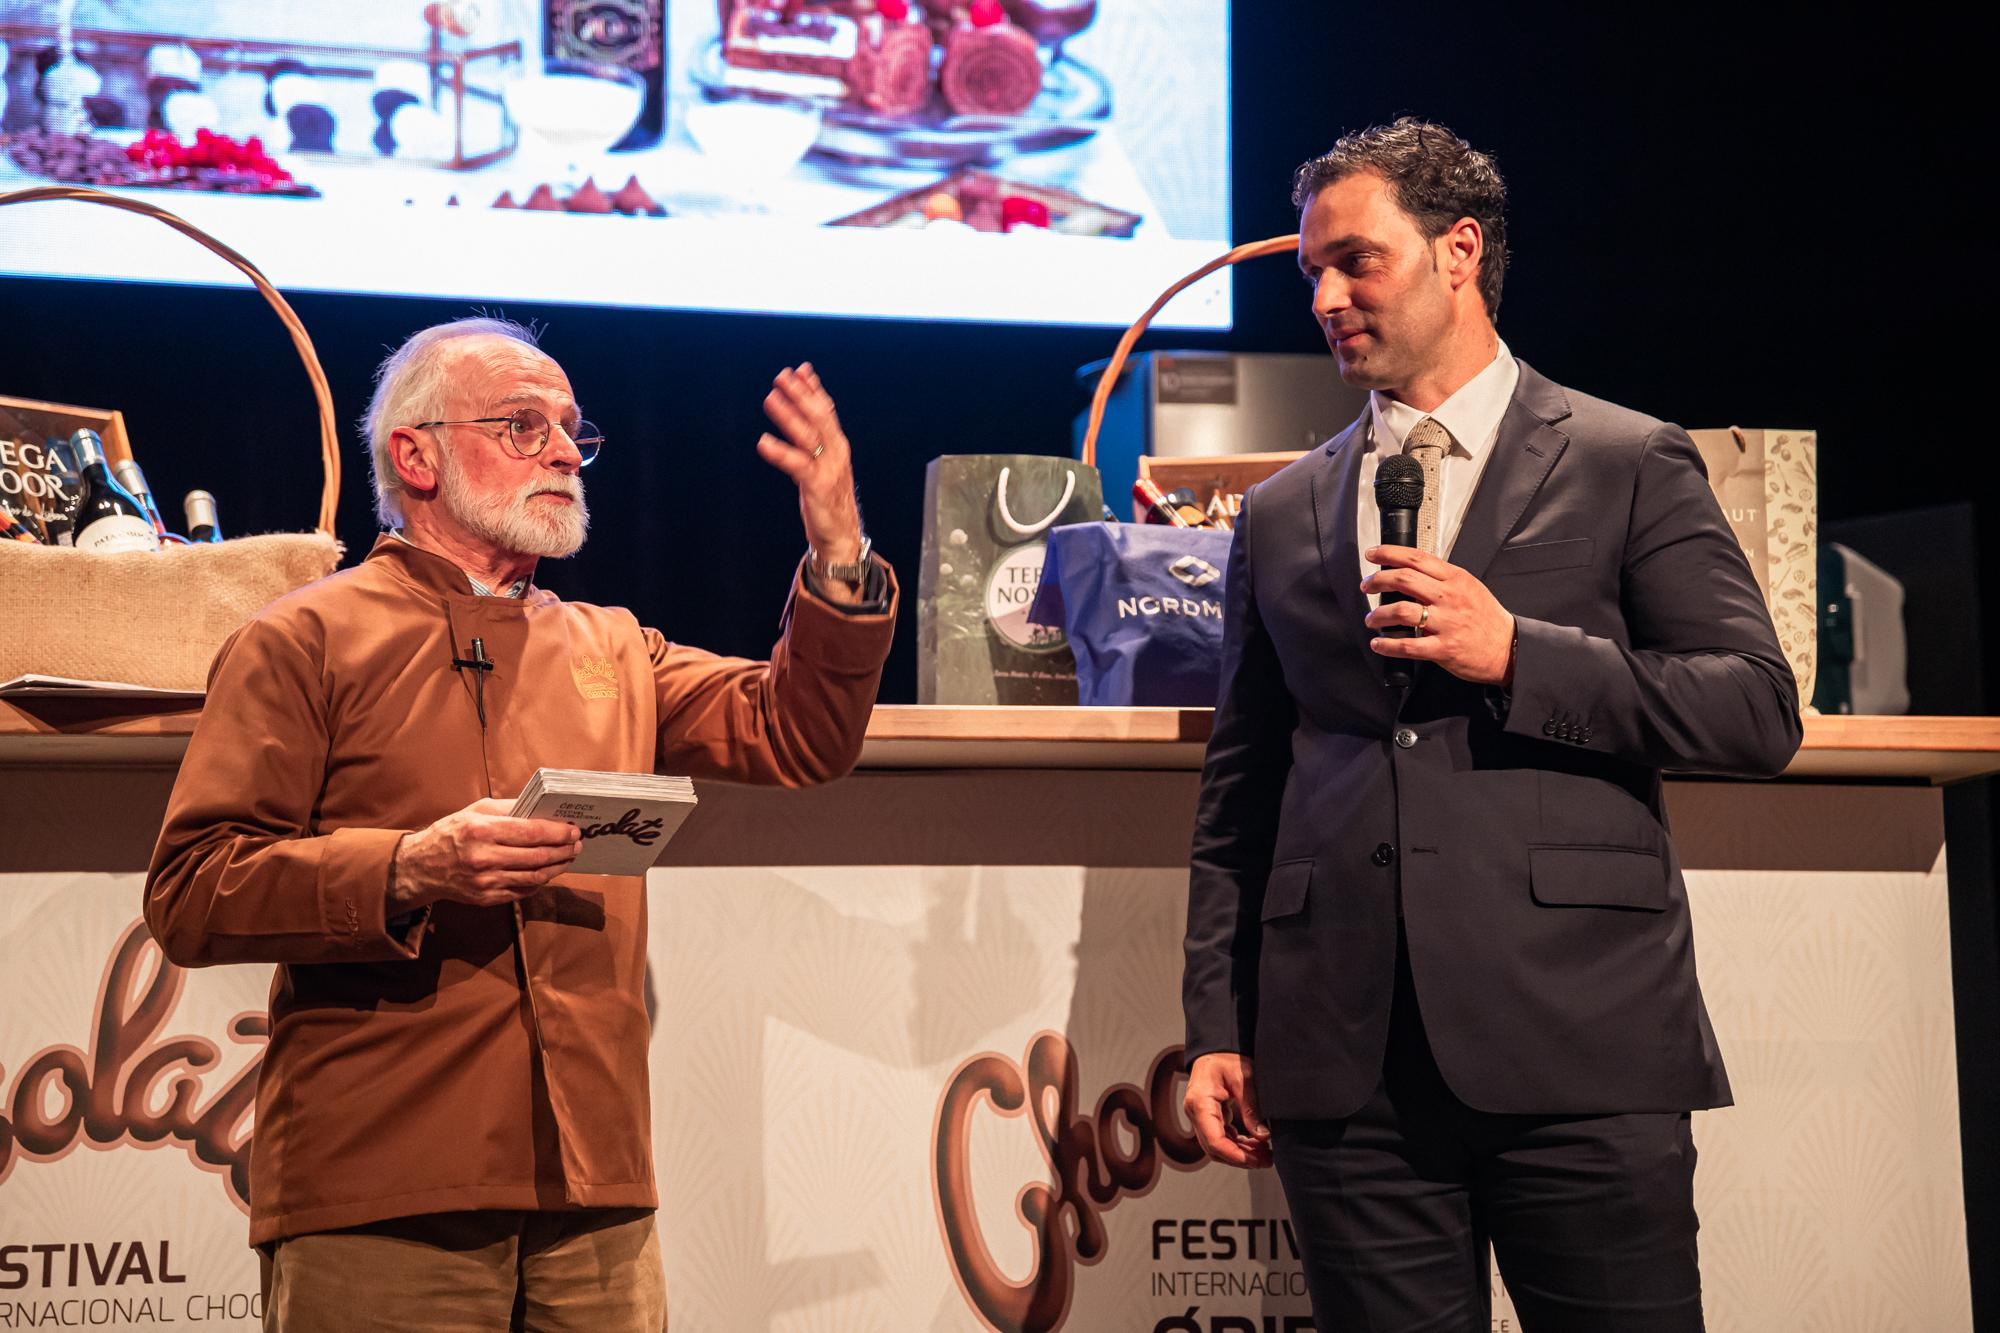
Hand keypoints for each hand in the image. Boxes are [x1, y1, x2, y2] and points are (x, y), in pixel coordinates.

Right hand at [387, 798, 579, 912]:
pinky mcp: (487, 898)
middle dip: (564, 850)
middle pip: (537, 856)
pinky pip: (522, 890)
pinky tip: (548, 872)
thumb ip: (508, 808)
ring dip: (557, 868)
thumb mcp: (475, 811)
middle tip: (577, 844)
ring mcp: (486, 882)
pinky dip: (540, 882)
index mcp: (482, 831)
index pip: (532, 832)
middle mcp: (484, 858)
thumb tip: (541, 807)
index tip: (574, 830)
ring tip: (568, 858)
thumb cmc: (451, 833)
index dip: (558, 832)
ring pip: (534, 876)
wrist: (421, 867)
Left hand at [757, 363, 864, 570]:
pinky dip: (780, 452)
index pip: (826, 410)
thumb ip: (815, 439)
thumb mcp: (824, 463)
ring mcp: (828, 469)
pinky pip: (797, 465)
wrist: (841, 535)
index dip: (813, 389)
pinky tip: (763, 442)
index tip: (800, 369)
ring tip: (771, 399)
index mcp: (838, 445)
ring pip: (808, 436)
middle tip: (782, 377)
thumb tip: (803, 415)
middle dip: (801, 395)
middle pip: (819, 417)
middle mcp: (836, 453)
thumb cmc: (829, 497)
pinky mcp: (817, 487)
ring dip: (789, 416)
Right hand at [1184, 1052, 1271, 1167]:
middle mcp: (1196, 1113)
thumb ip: (1252, 1108)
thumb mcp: (1244, 1079)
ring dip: (1240, 1153)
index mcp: (1200, 1103)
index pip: (1214, 1140)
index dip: (1235, 1155)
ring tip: (1265, 1154)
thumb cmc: (1227, 1059)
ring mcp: (1200, 1117)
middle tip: (1266, 1160)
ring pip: (1217, 1147)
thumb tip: (1263, 1136)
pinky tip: (1255, 1144)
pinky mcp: (1208, 1118)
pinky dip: (1237, 1144)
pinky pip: (1221, 1138)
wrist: (1217, 1050)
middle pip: (1214, 1149)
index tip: (1256, 1160)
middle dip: (1241, 1158)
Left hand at [1362, 545, 1515, 685]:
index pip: (1417, 558)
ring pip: (1403, 611)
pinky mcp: (1444, 648)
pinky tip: (1379, 644)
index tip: (1373, 554)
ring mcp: (1447, 623)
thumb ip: (1442, 579)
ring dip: (1379, 614)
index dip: (1389, 554)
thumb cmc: (1487, 619)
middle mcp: (1450, 598)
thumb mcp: (1469, 587)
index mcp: (1455, 579)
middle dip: (1378, 581)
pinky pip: (1409, 645)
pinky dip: (1388, 645)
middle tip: (1367, 586)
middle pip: (1405, 580)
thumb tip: (1410, 572)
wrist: (1508, 648)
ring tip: (1372, 619)